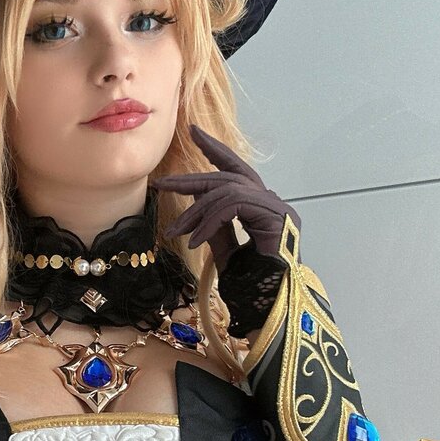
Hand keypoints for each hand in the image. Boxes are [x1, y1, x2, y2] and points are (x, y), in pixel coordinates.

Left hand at [151, 124, 301, 274]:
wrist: (271, 308)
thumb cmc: (252, 289)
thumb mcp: (225, 253)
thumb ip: (215, 228)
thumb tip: (197, 204)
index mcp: (262, 209)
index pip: (236, 170)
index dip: (215, 150)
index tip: (193, 132)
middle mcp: (272, 203)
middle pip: (227, 178)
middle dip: (191, 180)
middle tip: (162, 183)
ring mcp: (277, 209)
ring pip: (226, 192)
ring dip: (195, 211)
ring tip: (176, 232)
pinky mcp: (276, 217)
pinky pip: (233, 206)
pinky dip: (209, 221)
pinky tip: (195, 241)